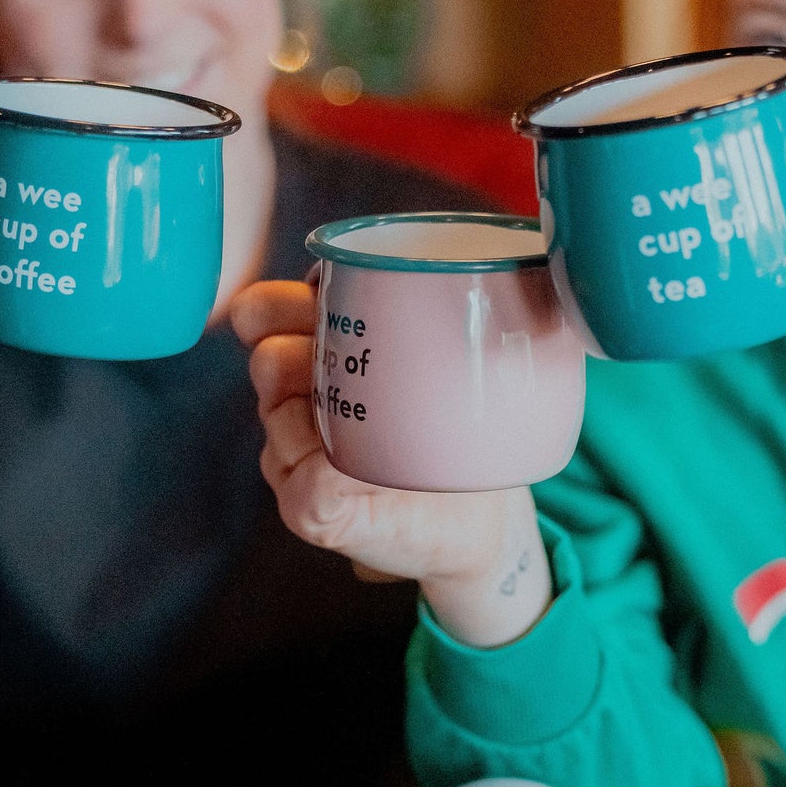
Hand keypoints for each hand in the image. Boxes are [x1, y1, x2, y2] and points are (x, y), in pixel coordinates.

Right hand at [230, 280, 551, 646]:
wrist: (479, 526)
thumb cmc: (461, 439)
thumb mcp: (458, 365)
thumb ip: (458, 311)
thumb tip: (522, 260)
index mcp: (316, 358)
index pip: (263, 315)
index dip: (275, 302)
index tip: (316, 291)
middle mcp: (294, 406)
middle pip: (269, 360)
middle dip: (304, 351)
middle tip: (362, 363)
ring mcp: (292, 460)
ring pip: (281, 415)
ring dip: (326, 413)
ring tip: (380, 426)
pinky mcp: (306, 509)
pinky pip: (307, 480)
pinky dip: (335, 470)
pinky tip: (366, 471)